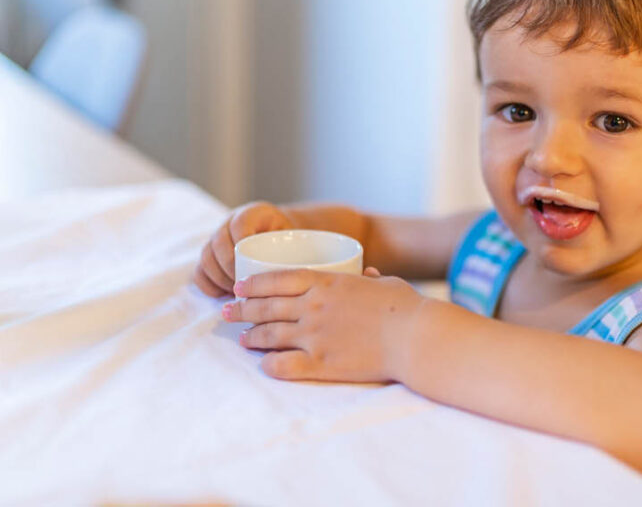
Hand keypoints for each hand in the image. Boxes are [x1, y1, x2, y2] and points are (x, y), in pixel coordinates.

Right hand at [192, 201, 294, 297]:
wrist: (284, 235)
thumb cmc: (296, 240)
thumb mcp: (301, 238)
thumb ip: (298, 248)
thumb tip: (297, 271)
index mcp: (254, 213)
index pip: (239, 226)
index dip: (240, 249)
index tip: (251, 271)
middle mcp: (230, 221)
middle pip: (217, 243)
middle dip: (228, 269)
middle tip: (243, 288)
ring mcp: (217, 237)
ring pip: (206, 257)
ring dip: (218, 279)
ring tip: (236, 293)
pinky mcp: (211, 254)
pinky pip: (200, 270)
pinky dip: (208, 285)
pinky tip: (223, 295)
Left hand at [222, 266, 423, 382]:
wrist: (414, 337)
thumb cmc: (405, 307)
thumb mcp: (385, 283)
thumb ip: (370, 279)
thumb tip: (368, 275)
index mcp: (326, 283)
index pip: (278, 279)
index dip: (254, 283)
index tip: (239, 286)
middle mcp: (313, 307)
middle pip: (266, 306)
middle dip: (242, 309)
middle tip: (227, 311)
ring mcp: (314, 336)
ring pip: (269, 334)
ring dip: (251, 336)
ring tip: (242, 338)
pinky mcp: (320, 363)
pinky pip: (283, 365)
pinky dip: (269, 364)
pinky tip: (264, 364)